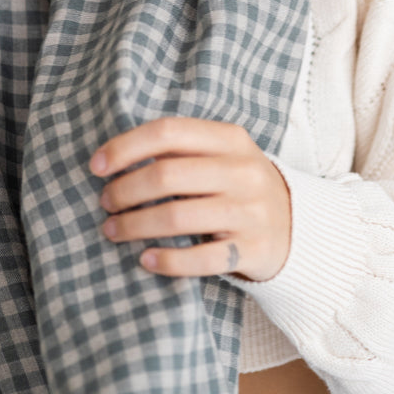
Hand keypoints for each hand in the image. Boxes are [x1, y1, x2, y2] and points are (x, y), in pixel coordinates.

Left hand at [90, 117, 291, 281]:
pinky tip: (146, 259)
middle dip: (125, 190)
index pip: (168, 132)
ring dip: (135, 226)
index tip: (97, 166)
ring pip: (178, 218)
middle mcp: (242, 170)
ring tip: (112, 231)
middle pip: (167, 175)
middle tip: (105, 203)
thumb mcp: (221, 155)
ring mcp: (250, 211)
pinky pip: (201, 259)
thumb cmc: (239, 186)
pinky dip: (167, 261)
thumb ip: (180, 150)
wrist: (296, 226)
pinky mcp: (252, 249)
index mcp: (230, 138)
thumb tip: (113, 157)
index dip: (126, 147)